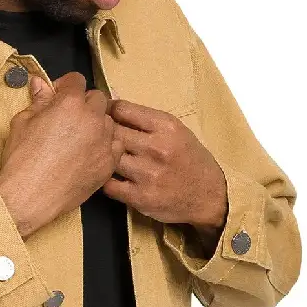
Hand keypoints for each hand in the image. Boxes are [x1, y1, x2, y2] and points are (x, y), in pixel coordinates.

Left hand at [101, 98, 227, 229]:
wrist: (209, 196)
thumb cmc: (190, 160)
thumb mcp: (177, 131)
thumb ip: (147, 122)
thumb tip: (111, 109)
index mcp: (166, 126)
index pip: (122, 109)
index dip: (107, 111)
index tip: (102, 114)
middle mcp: (157, 148)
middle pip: (112, 132)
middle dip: (102, 133)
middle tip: (97, 137)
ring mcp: (148, 174)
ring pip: (109, 158)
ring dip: (103, 158)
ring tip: (103, 158)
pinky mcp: (140, 197)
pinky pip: (109, 185)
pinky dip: (106, 180)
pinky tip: (110, 177)